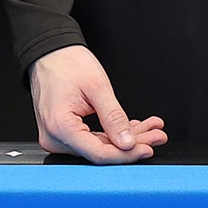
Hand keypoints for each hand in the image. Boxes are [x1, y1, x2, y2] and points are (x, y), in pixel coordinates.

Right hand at [28, 45, 166, 163]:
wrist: (50, 53)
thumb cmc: (67, 63)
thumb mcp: (97, 87)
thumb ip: (114, 117)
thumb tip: (128, 143)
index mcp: (60, 127)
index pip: (99, 154)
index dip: (127, 155)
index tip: (148, 148)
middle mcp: (54, 138)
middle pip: (100, 151)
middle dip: (133, 144)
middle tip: (157, 135)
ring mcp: (57, 137)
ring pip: (99, 146)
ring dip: (127, 138)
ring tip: (151, 129)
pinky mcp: (63, 133)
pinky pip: (91, 138)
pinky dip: (113, 133)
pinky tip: (133, 128)